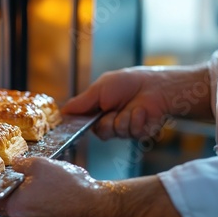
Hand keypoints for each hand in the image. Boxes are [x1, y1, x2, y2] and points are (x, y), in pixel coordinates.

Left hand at [0, 157, 111, 216]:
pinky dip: (36, 195)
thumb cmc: (67, 188)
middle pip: (3, 201)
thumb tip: (14, 162)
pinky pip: (35, 206)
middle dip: (7, 185)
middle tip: (13, 169)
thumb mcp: (39, 164)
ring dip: (24, 189)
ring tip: (36, 174)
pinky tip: (49, 183)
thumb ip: (20, 162)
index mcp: (13, 206)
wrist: (95, 203)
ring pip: (21, 203)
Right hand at [61, 65, 211, 139]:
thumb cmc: (128, 83)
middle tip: (111, 109)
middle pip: (98, 132)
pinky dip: (135, 120)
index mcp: (98, 110)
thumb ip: (81, 102)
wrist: (156, 87)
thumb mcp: (99, 88)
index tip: (77, 123)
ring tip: (131, 107)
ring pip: (113, 133)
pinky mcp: (138, 133)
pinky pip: (130, 133)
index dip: (81, 124)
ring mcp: (124, 128)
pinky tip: (141, 111)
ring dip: (122, 119)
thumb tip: (61, 112)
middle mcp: (110, 120)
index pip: (84, 123)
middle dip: (105, 121)